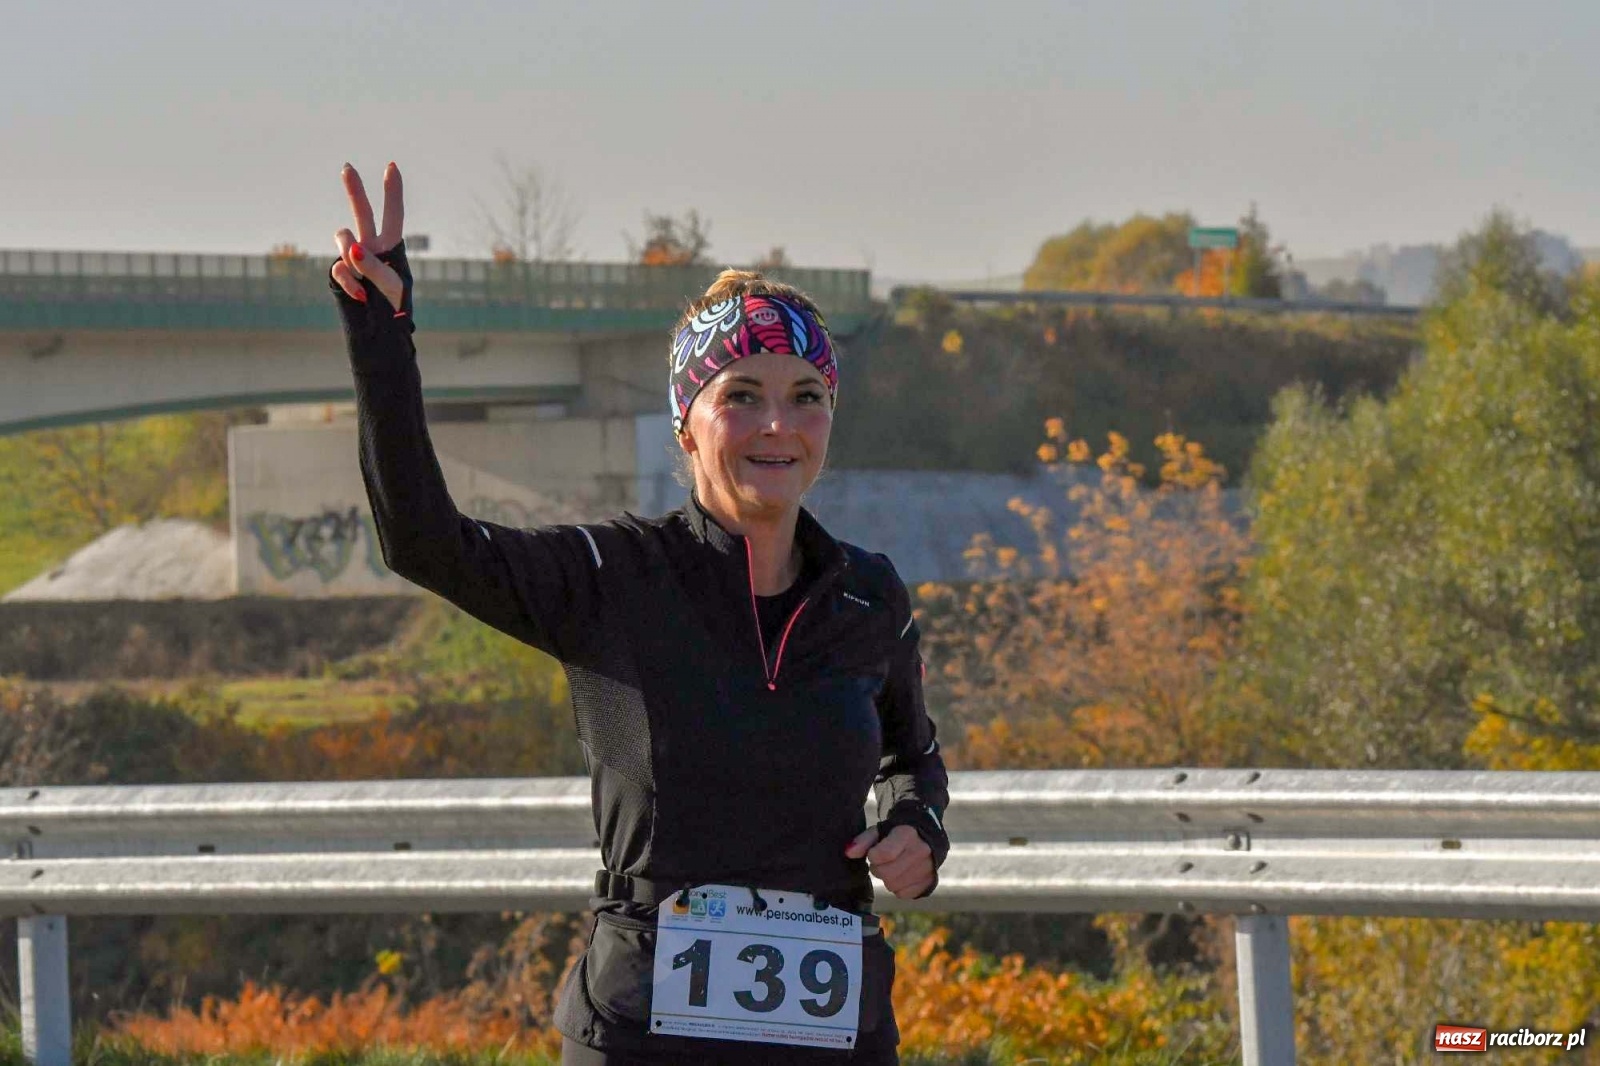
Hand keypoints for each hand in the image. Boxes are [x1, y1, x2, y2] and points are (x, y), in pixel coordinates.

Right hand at [331, 162, 405, 310]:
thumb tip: (352, 250)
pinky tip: (360, 295)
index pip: (393, 215)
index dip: (392, 192)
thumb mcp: (392, 286)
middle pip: (363, 213)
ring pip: (343, 237)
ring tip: (365, 277)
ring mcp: (353, 258)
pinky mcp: (340, 272)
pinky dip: (349, 281)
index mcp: (391, 246)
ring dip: (350, 252)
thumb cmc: (394, 307)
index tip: (391, 167)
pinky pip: (339, 268)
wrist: (379, 331)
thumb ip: (374, 266)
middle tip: (347, 167)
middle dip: (355, 190)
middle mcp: (371, 247)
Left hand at [844, 823, 933, 899]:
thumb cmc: (898, 833)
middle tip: (883, 861)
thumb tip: (848, 852)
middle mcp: (920, 852)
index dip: (873, 856)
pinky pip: (903, 894)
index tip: (875, 852)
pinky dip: (898, 887)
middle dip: (878, 869)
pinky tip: (902, 875)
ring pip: (893, 886)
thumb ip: (863, 840)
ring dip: (888, 879)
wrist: (926, 835)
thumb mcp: (880, 830)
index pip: (884, 854)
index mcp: (907, 835)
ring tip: (893, 866)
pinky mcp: (929, 882)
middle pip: (886, 874)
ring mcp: (927, 869)